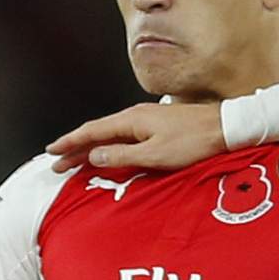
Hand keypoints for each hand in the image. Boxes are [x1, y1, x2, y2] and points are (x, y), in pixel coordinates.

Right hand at [43, 100, 227, 174]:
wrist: (225, 128)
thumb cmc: (193, 142)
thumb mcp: (155, 155)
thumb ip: (122, 156)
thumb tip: (94, 155)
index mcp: (131, 120)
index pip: (92, 132)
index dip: (70, 143)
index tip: (53, 152)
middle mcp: (135, 116)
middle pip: (98, 133)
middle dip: (76, 148)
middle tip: (59, 163)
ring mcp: (146, 120)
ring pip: (110, 134)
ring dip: (92, 148)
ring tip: (77, 161)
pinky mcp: (156, 126)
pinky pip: (124, 136)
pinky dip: (109, 146)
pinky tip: (108, 154)